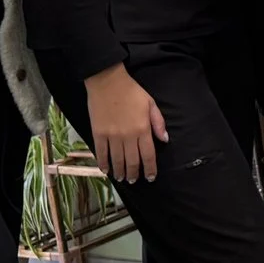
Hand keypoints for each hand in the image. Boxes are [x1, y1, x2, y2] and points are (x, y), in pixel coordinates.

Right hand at [85, 64, 167, 183]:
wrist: (107, 82)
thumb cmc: (131, 91)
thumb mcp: (151, 104)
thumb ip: (158, 123)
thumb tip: (165, 140)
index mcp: (143, 129)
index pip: (148, 155)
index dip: (150, 169)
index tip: (150, 177)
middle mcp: (128, 136)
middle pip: (132, 161)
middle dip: (134, 174)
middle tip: (134, 180)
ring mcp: (112, 136)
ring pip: (117, 160)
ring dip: (120, 172)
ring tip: (122, 178)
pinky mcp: (98, 133)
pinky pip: (101, 153)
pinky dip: (103, 163)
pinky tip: (106, 170)